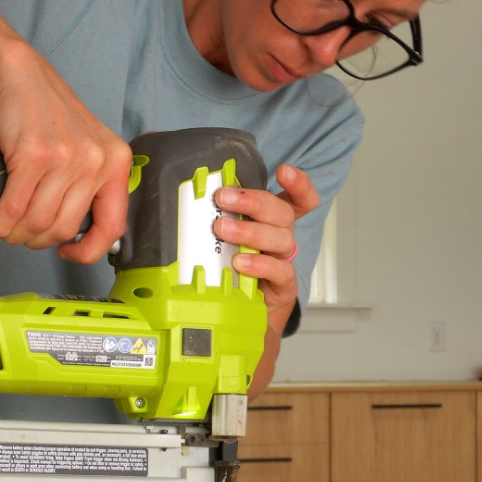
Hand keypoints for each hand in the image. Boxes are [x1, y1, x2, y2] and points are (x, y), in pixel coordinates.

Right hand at [0, 43, 133, 263]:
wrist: (25, 78)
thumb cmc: (51, 117)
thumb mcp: (88, 149)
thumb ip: (89, 187)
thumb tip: (76, 235)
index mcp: (115, 164)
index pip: (112, 226)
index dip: (90, 251)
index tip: (68, 253)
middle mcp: (95, 162)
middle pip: (64, 228)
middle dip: (36, 240)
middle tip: (21, 233)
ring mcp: (65, 158)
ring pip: (38, 221)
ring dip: (15, 232)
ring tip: (4, 226)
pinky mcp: (33, 155)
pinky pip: (15, 206)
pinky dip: (0, 220)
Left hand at [212, 163, 319, 319]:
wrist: (241, 310)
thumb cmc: (230, 266)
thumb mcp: (223, 237)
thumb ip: (213, 214)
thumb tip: (184, 189)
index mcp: (272, 220)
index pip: (298, 198)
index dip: (298, 183)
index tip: (283, 170)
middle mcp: (281, 236)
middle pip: (282, 212)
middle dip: (254, 200)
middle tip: (223, 197)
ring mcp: (283, 260)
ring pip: (280, 237)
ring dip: (250, 230)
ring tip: (222, 229)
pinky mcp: (283, 285)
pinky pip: (279, 270)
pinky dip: (260, 264)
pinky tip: (241, 262)